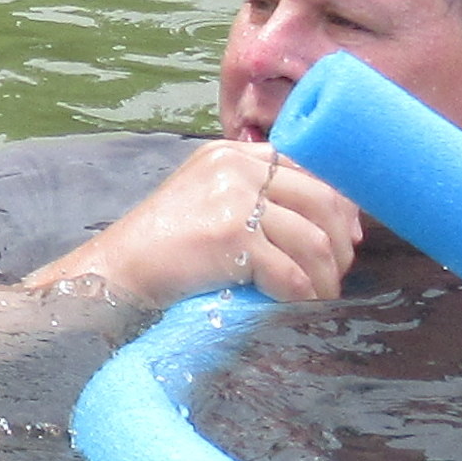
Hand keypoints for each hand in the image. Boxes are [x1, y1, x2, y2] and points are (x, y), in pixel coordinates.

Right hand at [20, 142, 363, 308]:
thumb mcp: (205, 202)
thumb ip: (250, 198)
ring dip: (326, 277)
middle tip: (337, 273)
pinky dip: (303, 296)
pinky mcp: (232, 237)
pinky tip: (298, 307)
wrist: (113, 274)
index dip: (339, 203)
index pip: (307, 167)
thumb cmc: (159, 249)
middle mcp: (235, 167)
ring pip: (314, 240)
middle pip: (322, 200)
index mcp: (230, 154)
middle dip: (339, 244)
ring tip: (320, 297)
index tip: (347, 236)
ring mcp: (233, 200)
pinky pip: (291, 273)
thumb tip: (321, 225)